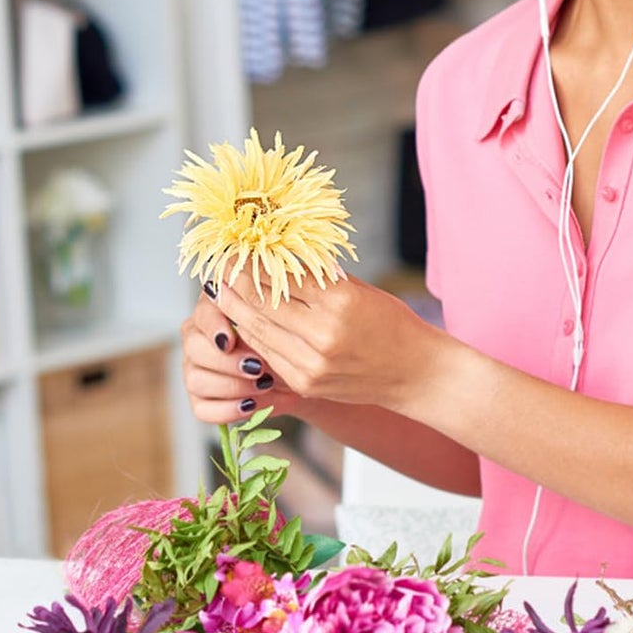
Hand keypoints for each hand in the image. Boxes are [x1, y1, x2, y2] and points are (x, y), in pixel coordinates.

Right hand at [181, 290, 303, 425]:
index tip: (230, 341)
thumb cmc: (282, 344)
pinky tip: (250, 405)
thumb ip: (260, 320)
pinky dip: (227, 410)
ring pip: (196, 380)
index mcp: (212, 313)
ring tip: (262, 385)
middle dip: (227, 361)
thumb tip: (252, 316)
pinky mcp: (200, 401)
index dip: (214, 328)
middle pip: (194, 348)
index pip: (203, 315)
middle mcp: (196, 340)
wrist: (296, 377)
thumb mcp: (276, 328)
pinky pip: (202, 409)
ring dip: (232, 386)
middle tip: (258, 367)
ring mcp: (194, 371)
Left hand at [209, 267, 444, 414]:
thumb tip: (273, 256)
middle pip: (261, 303)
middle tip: (217, 267)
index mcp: (338, 301)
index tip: (234, 249)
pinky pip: (267, 352)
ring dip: (234, 308)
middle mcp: (322, 334)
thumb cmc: (390, 323)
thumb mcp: (358, 289)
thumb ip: (316, 277)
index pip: (281, 276)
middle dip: (234, 283)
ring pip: (257, 329)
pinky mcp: (305, 383)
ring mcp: (311, 363)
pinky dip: (251, 333)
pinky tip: (239, 318)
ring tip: (219, 289)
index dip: (251, 262)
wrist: (415, 374)